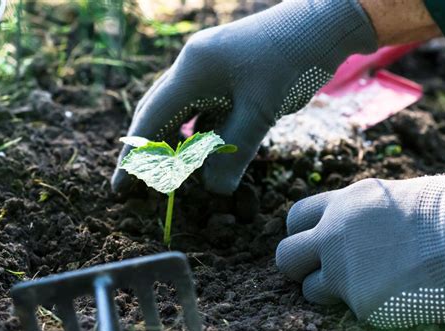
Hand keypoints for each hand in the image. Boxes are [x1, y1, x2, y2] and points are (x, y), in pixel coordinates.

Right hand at [112, 0, 376, 194]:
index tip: (121, 185)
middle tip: (142, 182)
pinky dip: (204, 134)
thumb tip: (215, 191)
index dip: (135, 155)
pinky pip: (205, 110)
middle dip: (150, 149)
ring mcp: (209, 70)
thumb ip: (234, 152)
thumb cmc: (291, 62)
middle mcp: (193, 67)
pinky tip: (211, 151)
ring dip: (180, 143)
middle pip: (159, 113)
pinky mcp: (226, 76)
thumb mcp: (261, 111)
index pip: (151, 118)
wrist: (322, 26)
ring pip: (183, 113)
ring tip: (176, 173)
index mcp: (193, 70)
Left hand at [276, 176, 444, 328]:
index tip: (314, 240)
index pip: (296, 216)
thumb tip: (346, 222)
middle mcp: (332, 234)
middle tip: (319, 269)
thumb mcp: (386, 198)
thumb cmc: (435, 213)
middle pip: (285, 255)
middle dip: (297, 266)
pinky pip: (346, 309)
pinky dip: (361, 306)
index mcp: (341, 204)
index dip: (301, 232)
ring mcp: (341, 268)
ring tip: (358, 285)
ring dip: (325, 291)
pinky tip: (387, 295)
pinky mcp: (358, 299)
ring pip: (307, 289)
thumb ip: (356, 212)